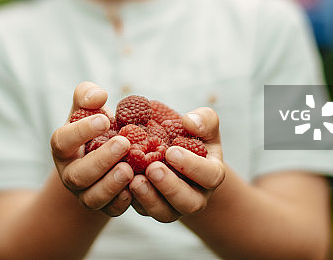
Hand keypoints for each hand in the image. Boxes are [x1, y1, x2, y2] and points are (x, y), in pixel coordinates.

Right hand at [50, 81, 133, 216]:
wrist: (105, 153)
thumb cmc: (97, 125)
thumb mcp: (89, 108)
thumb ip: (87, 95)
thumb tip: (98, 96)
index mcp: (63, 148)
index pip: (62, 141)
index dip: (81, 132)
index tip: (105, 120)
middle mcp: (70, 173)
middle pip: (78, 174)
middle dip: (101, 160)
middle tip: (124, 143)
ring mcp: (86, 193)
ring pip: (92, 197)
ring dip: (111, 185)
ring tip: (130, 169)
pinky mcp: (105, 207)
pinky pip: (110, 210)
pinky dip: (121, 202)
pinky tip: (135, 188)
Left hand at [129, 107, 225, 222]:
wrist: (171, 148)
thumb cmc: (189, 134)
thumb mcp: (202, 123)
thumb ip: (203, 119)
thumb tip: (190, 122)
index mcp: (211, 173)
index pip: (209, 175)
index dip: (192, 166)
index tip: (171, 152)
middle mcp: (196, 195)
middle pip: (189, 203)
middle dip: (170, 187)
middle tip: (152, 169)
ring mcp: (173, 205)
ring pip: (164, 213)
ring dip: (149, 199)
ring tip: (134, 180)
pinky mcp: (151, 208)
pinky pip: (143, 211)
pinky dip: (131, 201)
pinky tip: (121, 186)